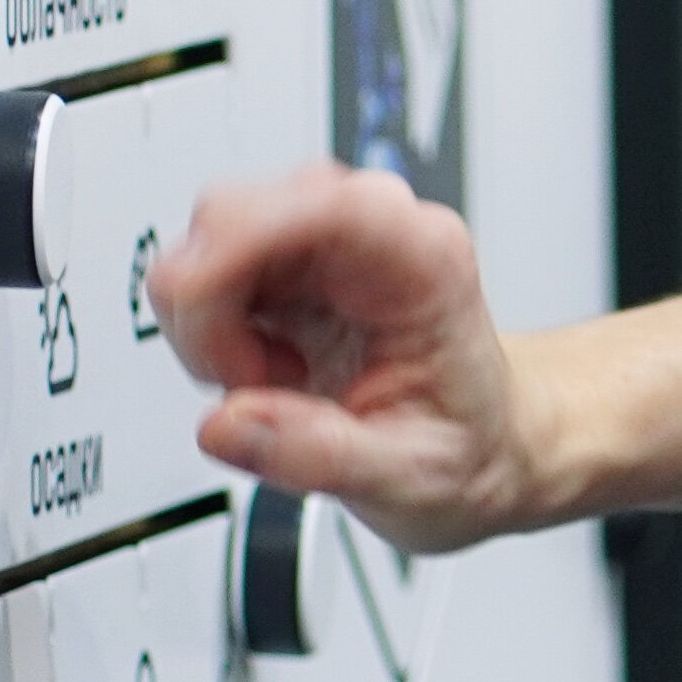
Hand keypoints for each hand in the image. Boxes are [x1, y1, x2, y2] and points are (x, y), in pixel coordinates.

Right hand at [147, 161, 549, 549]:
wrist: (480, 440)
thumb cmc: (465, 442)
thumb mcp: (409, 477)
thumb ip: (317, 455)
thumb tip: (226, 426)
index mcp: (420, 257)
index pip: (312, 203)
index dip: (236, 251)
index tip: (215, 334)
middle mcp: (367, 226)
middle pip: (230, 216)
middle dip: (213, 315)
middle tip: (261, 390)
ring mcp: (317, 237)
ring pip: (202, 242)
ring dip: (211, 328)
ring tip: (277, 385)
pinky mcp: (281, 260)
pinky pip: (204, 273)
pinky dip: (212, 332)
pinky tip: (268, 370)